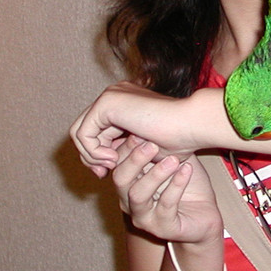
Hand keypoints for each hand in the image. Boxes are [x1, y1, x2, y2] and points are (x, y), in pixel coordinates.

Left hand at [70, 81, 207, 177]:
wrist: (191, 125)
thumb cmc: (179, 140)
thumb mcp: (143, 149)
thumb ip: (123, 150)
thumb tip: (101, 164)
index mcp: (124, 102)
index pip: (95, 128)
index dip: (95, 153)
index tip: (105, 173)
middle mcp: (114, 95)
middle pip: (83, 128)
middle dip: (89, 156)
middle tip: (101, 175)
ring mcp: (110, 96)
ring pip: (80, 131)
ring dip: (91, 155)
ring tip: (111, 166)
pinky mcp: (107, 103)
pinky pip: (84, 133)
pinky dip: (93, 151)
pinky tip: (113, 159)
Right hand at [111, 138, 221, 244]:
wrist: (206, 215)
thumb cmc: (187, 184)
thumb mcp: (172, 159)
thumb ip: (158, 145)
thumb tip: (147, 119)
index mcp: (128, 184)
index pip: (116, 164)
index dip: (126, 147)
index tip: (141, 130)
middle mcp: (130, 202)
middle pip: (120, 179)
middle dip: (134, 159)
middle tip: (151, 143)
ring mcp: (145, 218)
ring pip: (138, 194)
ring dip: (156, 174)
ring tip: (173, 159)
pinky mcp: (164, 228)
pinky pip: (166, 205)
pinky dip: (177, 185)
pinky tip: (187, 170)